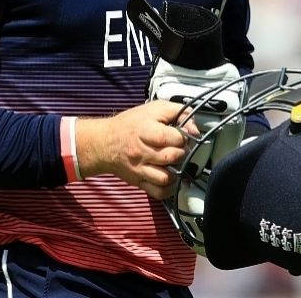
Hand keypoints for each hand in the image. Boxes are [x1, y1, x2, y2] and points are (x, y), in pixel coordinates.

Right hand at [76, 100, 198, 198]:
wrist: (105, 142)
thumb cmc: (131, 124)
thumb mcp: (154, 109)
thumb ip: (179, 113)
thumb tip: (195, 130)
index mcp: (145, 131)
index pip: (174, 137)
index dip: (183, 136)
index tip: (181, 135)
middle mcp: (141, 152)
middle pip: (171, 157)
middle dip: (181, 152)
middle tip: (179, 148)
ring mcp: (140, 169)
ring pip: (166, 177)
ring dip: (176, 171)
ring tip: (175, 163)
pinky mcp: (139, 181)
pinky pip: (158, 192)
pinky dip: (169, 188)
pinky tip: (171, 178)